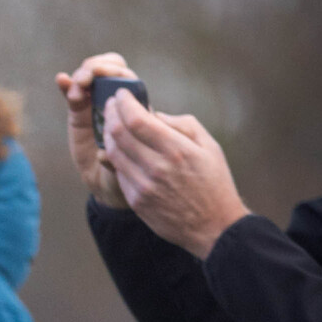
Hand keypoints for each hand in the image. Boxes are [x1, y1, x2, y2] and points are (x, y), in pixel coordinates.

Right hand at [54, 55, 131, 203]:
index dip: (114, 73)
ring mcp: (95, 104)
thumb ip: (118, 158)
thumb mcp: (129, 164)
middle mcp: (116, 100)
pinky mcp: (78, 112)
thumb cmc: (129, 171)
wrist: (110, 183)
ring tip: (75, 90)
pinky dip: (66, 84)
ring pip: (90, 76)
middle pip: (109, 68)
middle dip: (97, 69)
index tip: (103, 80)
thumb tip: (102, 155)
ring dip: (81, 77)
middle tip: (85, 81)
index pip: (126, 77)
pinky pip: (73, 92)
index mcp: (134, 105)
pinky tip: (61, 80)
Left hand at [102, 103, 250, 258]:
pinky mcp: (136, 201)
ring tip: (111, 124)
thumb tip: (154, 114)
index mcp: (178, 150)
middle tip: (111, 105)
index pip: (138, 120)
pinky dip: (114, 156)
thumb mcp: (209, 146)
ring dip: (108, 134)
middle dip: (110, 113)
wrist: (214, 226)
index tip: (122, 94)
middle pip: (118, 133)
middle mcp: (158, 167)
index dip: (124, 103)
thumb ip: (182, 125)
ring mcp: (144, 186)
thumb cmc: (214, 182)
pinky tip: (119, 148)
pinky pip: (118, 172)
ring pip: (113, 152)